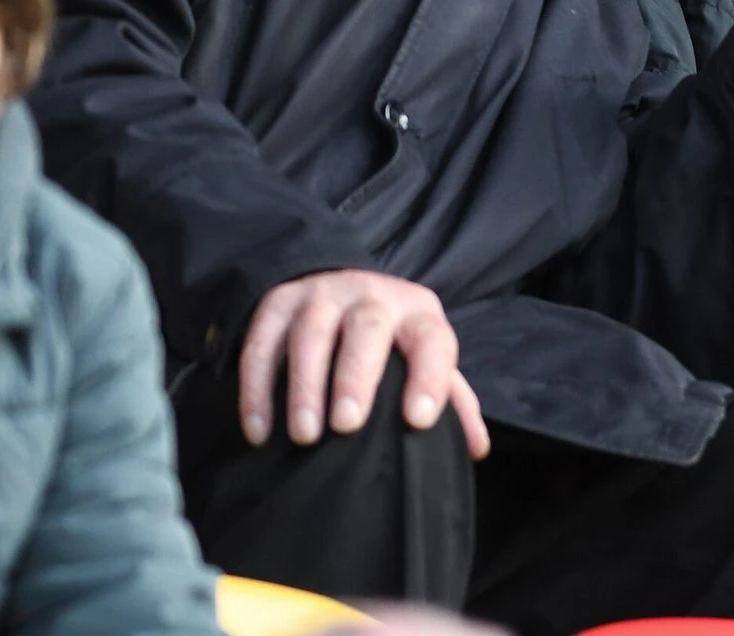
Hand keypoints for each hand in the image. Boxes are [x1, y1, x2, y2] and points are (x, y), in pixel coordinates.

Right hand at [239, 269, 489, 460]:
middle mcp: (372, 297)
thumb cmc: (391, 339)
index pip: (432, 340)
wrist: (339, 285)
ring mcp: (322, 295)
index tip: (418, 420)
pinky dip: (257, 388)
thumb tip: (477, 449)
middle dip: (356, 376)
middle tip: (347, 424)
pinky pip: (261, 343)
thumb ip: (451, 398)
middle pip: (367, 329)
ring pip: (311, 333)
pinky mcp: (278, 302)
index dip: (430, 378)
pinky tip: (259, 430)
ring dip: (305, 385)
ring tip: (305, 434)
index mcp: (417, 313)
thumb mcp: (423, 355)